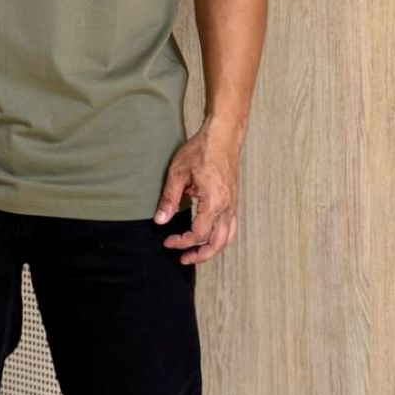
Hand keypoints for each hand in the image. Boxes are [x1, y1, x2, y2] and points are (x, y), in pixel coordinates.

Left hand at [153, 121, 241, 264]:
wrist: (223, 136)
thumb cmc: (201, 150)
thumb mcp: (178, 172)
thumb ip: (169, 198)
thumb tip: (160, 221)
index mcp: (214, 201)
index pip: (199, 233)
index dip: (182, 242)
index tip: (168, 241)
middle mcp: (227, 207)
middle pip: (218, 243)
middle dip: (200, 255)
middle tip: (182, 259)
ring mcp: (233, 205)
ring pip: (228, 238)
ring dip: (212, 250)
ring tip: (195, 253)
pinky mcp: (234, 201)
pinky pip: (231, 227)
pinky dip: (221, 238)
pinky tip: (208, 237)